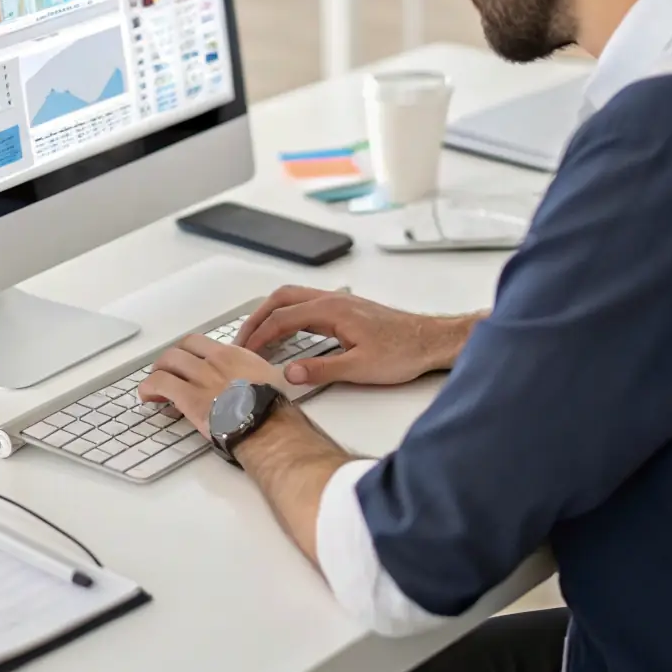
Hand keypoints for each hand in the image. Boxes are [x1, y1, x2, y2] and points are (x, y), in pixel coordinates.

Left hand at [137, 335, 285, 436]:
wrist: (268, 426)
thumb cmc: (272, 408)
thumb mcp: (265, 378)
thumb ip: (249, 372)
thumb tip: (246, 378)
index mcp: (232, 355)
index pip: (199, 343)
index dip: (186, 352)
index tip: (184, 363)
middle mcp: (214, 361)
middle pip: (180, 349)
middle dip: (169, 360)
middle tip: (166, 373)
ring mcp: (201, 377)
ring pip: (167, 362)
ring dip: (157, 372)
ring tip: (154, 386)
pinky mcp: (190, 397)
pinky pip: (160, 383)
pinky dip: (149, 387)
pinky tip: (147, 397)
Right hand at [236, 285, 477, 387]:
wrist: (430, 340)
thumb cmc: (403, 352)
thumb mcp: (359, 368)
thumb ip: (321, 371)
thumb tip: (288, 373)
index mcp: (331, 310)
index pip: (282, 318)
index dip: (259, 336)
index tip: (244, 352)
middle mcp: (332, 300)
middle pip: (281, 299)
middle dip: (257, 318)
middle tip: (241, 339)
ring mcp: (339, 301)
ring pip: (293, 298)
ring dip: (271, 313)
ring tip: (257, 335)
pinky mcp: (345, 309)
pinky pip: (306, 304)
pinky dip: (287, 315)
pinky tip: (287, 332)